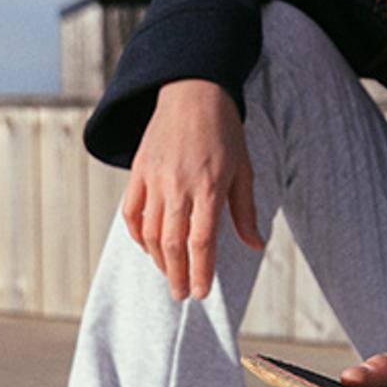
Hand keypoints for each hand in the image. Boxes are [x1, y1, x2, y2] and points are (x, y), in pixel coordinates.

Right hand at [121, 78, 263, 299]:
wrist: (193, 92)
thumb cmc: (225, 131)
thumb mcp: (244, 168)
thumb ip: (245, 210)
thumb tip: (255, 245)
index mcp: (210, 186)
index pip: (202, 241)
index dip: (202, 272)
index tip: (202, 293)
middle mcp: (180, 186)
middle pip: (173, 244)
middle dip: (177, 275)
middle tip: (182, 294)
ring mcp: (155, 179)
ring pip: (149, 233)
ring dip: (158, 260)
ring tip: (170, 273)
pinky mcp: (138, 171)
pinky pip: (131, 212)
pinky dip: (136, 235)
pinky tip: (147, 246)